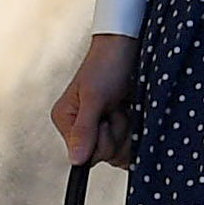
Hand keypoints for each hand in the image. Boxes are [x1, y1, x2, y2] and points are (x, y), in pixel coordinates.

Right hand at [51, 33, 138, 167]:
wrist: (129, 44)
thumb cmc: (107, 63)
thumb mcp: (94, 96)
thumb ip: (84, 129)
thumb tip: (76, 161)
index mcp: (67, 121)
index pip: (85, 155)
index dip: (102, 141)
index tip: (106, 118)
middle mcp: (82, 127)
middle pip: (104, 155)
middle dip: (117, 132)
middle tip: (117, 107)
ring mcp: (103, 127)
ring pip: (120, 151)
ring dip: (128, 127)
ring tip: (124, 105)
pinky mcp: (120, 124)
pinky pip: (131, 142)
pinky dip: (136, 127)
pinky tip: (132, 109)